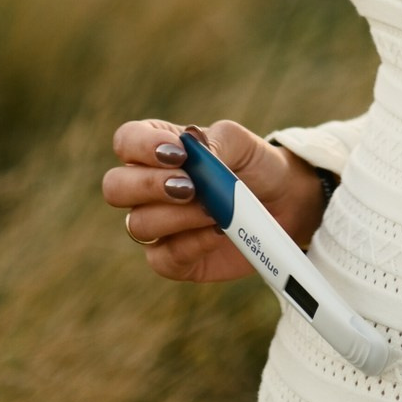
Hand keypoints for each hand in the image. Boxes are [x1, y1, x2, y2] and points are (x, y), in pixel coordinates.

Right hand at [102, 116, 328, 282]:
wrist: (287, 202)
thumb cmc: (256, 166)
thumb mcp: (241, 143)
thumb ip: (214, 143)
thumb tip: (191, 156)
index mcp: (158, 149)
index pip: (126, 141)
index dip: (141, 146)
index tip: (179, 154)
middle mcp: (148, 188)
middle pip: (115, 187)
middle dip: (149, 186)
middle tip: (190, 186)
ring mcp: (159, 226)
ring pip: (138, 225)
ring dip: (179, 216)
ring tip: (216, 210)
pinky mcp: (175, 259)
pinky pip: (163, 258)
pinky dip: (193, 245)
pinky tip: (219, 232)